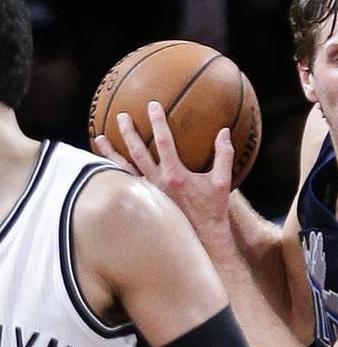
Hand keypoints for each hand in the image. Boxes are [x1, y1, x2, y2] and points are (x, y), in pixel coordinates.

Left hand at [92, 101, 233, 240]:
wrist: (203, 236)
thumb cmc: (213, 209)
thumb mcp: (223, 181)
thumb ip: (224, 155)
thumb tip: (223, 131)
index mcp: (175, 174)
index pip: (163, 142)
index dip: (157, 122)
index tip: (152, 106)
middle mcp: (158, 182)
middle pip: (137, 151)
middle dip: (128, 132)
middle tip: (122, 116)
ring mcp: (149, 192)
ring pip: (124, 168)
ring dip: (111, 152)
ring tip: (100, 138)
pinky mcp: (146, 200)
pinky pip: (126, 183)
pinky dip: (114, 172)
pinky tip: (104, 165)